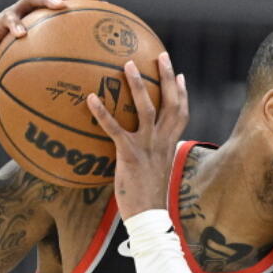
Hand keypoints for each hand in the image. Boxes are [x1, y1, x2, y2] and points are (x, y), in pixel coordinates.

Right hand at [0, 0, 100, 83]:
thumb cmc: (6, 71)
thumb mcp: (33, 73)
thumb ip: (53, 74)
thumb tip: (81, 93)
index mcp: (41, 23)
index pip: (65, 5)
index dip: (83, 2)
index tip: (103, 3)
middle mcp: (28, 14)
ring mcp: (12, 15)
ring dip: (46, 0)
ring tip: (59, 6)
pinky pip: (6, 20)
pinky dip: (15, 25)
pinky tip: (22, 34)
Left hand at [87, 53, 186, 216]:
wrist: (149, 216)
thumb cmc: (149, 199)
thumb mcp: (155, 172)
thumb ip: (151, 156)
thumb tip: (139, 151)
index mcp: (169, 145)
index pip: (182, 114)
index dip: (182, 93)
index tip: (179, 75)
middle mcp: (162, 142)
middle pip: (170, 103)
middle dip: (167, 77)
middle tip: (160, 55)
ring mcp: (147, 147)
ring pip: (146, 109)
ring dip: (138, 85)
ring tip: (128, 64)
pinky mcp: (130, 155)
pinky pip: (115, 129)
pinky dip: (102, 113)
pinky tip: (90, 98)